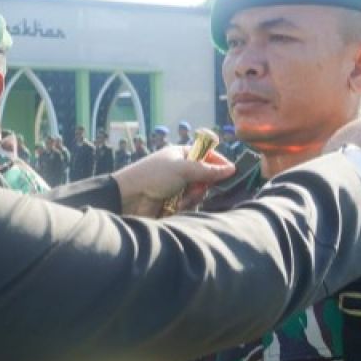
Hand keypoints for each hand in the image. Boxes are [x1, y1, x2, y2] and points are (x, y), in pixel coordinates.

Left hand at [112, 145, 233, 217]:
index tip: (230, 171)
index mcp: (181, 154)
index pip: (206, 154)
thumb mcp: (183, 169)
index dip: (218, 162)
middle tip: (195, 188)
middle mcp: (180, 169)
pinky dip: (184, 206)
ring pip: (198, 193)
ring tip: (180, 200)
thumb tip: (231, 169)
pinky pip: (189, 205)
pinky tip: (174, 207)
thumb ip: (208, 170)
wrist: (129, 198)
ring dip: (192, 197)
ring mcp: (177, 186)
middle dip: (202, 185)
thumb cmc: (153, 176)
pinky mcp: (174, 202)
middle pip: (205, 176)